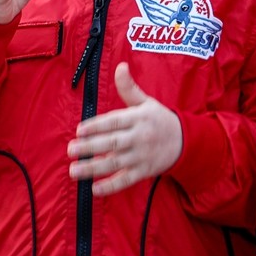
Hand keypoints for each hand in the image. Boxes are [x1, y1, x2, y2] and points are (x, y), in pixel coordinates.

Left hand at [67, 62, 181, 195]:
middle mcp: (139, 137)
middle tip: (70, 150)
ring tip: (74, 171)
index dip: (96, 126)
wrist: (185, 141)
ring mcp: (141, 156)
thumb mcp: (146, 102)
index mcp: (137, 118)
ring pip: (115, 163)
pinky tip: (94, 189)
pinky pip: (125, 180)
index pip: (114, 122)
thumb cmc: (159, 119)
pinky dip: (111, 187)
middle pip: (111, 143)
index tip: (78, 130)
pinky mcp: (143, 172)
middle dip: (89, 148)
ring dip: (93, 168)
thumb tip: (120, 66)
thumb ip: (129, 87)